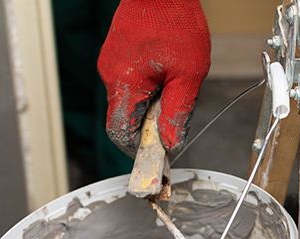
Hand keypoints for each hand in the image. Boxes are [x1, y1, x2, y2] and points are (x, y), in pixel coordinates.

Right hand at [98, 0, 210, 157]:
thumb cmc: (176, 21)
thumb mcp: (189, 75)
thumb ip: (178, 111)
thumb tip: (172, 143)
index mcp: (125, 83)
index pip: (120, 133)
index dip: (139, 150)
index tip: (158, 156)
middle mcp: (111, 75)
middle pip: (125, 119)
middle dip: (150, 127)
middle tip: (175, 119)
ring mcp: (110, 64)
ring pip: (129, 101)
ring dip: (151, 106)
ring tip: (175, 86)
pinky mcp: (116, 55)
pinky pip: (130, 83)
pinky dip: (148, 89)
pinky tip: (167, 74)